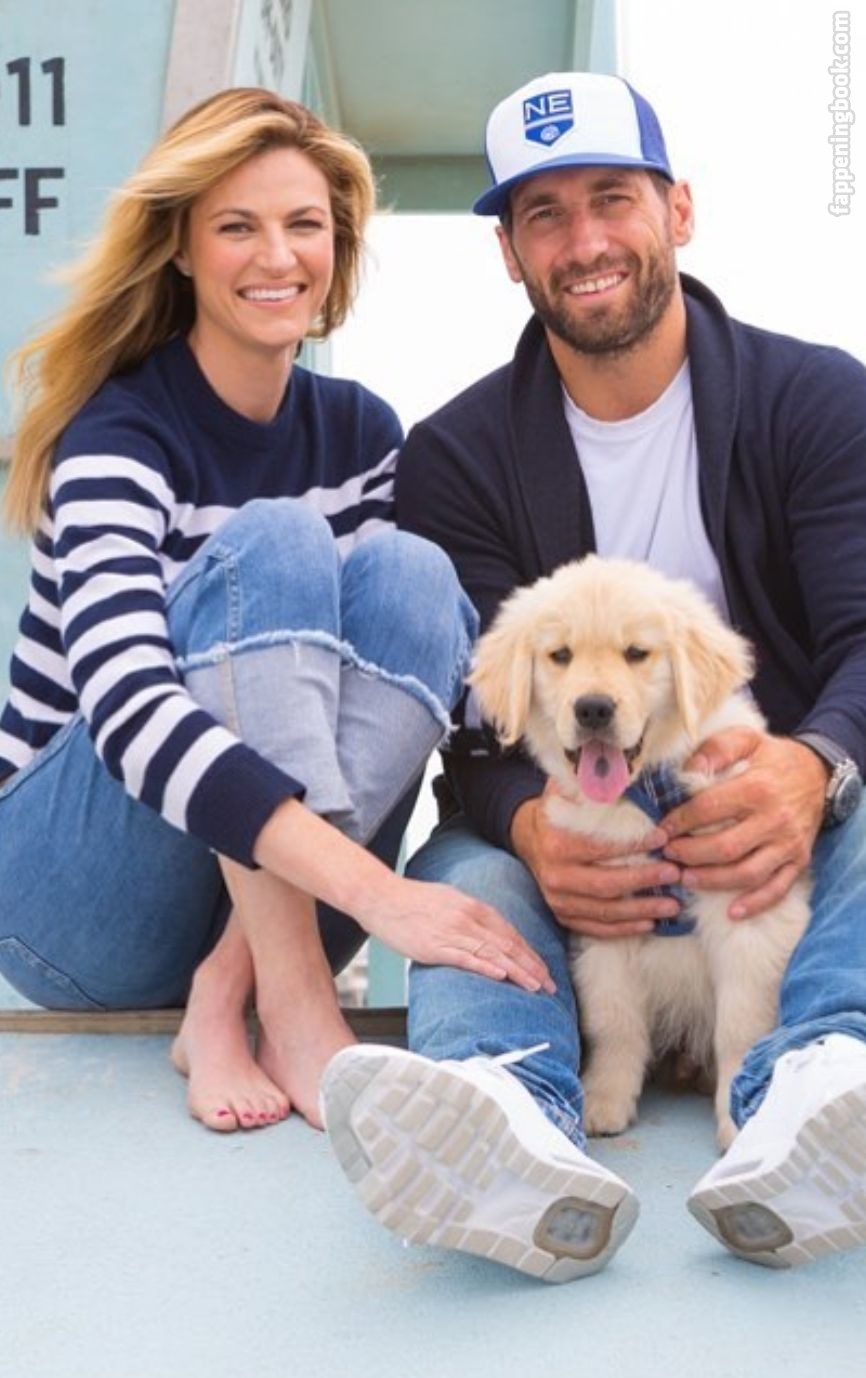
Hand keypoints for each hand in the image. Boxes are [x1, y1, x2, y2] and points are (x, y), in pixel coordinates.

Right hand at [253, 797, 554, 993]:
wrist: (380, 896)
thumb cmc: (411, 901)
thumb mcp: (448, 902)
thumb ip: (470, 917)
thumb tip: (487, 935)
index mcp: (473, 907)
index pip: (510, 933)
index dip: (530, 953)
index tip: (544, 970)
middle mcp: (468, 917)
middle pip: (509, 944)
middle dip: (532, 966)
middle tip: (551, 986)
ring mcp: (453, 931)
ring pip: (494, 952)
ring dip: (518, 972)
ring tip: (536, 988)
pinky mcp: (436, 945)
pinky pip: (467, 957)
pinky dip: (487, 966)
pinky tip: (503, 976)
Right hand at [510, 781, 683, 939]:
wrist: (528, 837)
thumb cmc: (557, 811)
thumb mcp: (565, 790)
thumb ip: (589, 784)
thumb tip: (621, 773)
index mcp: (555, 842)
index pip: (599, 846)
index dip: (633, 844)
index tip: (663, 838)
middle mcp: (554, 875)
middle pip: (605, 884)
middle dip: (644, 880)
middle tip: (674, 873)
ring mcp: (557, 900)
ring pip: (605, 911)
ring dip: (642, 910)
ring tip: (673, 904)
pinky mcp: (563, 916)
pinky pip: (596, 928)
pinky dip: (624, 929)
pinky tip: (650, 923)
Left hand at [662, 727, 824, 918]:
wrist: (818, 773)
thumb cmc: (772, 757)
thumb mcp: (745, 738)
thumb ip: (715, 750)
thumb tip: (686, 771)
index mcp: (757, 788)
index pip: (709, 809)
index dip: (679, 822)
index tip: (659, 831)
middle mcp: (775, 819)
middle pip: (725, 847)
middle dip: (690, 854)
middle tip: (667, 854)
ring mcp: (788, 844)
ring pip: (747, 873)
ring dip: (712, 881)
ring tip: (685, 878)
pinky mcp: (799, 861)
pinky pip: (777, 888)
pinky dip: (755, 904)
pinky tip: (732, 912)